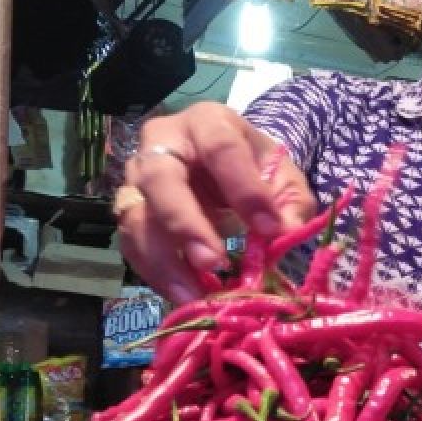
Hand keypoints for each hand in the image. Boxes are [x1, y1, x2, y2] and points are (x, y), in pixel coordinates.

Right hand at [116, 102, 315, 303]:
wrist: (220, 165)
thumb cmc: (251, 168)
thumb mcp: (281, 176)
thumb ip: (290, 202)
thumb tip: (284, 233)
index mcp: (208, 123)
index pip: (220, 148)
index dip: (244, 188)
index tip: (269, 229)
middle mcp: (162, 143)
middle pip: (160, 179)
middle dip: (185, 224)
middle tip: (213, 263)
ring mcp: (138, 178)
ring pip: (137, 218)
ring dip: (164, 261)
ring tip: (195, 297)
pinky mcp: (131, 211)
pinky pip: (132, 245)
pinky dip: (156, 275)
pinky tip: (183, 296)